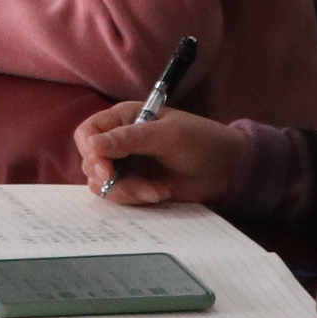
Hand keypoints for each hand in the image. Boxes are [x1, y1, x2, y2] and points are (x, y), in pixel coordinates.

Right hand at [76, 104, 247, 206]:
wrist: (228, 171)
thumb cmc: (201, 141)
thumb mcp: (168, 135)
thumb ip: (130, 139)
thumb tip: (92, 145)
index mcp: (124, 119)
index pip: (88, 132)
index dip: (90, 151)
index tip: (104, 170)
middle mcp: (119, 142)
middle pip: (89, 161)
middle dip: (107, 177)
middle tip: (127, 185)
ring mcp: (126, 166)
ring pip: (101, 183)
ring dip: (126, 191)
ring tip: (156, 191)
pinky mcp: (135, 187)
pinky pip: (118, 197)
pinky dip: (136, 199)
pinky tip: (160, 193)